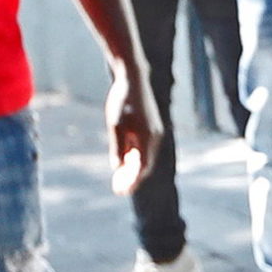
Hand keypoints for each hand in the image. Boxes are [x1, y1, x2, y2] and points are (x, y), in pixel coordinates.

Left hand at [105, 64, 163, 196]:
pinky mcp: (151, 128)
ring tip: (120, 180)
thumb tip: (117, 167)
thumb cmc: (122, 101)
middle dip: (133, 179)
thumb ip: (118, 147)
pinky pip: (145, 149)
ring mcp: (155, 132)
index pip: (142, 167)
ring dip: (134, 170)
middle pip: (145, 165)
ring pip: (146, 157)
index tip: (120, 192)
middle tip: (119, 190)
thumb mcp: (116, 125)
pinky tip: (125, 163)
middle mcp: (155, 137)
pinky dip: (136, 159)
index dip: (132, 181)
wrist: (133, 79)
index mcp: (148, 137)